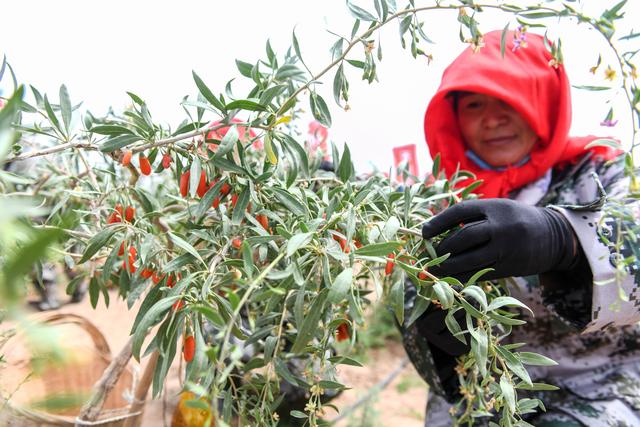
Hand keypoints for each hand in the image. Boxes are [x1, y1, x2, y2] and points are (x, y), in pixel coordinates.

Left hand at [421, 199, 576, 280]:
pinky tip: (452, 279)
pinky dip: (463, 277)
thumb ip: (473, 217)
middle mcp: (501, 226)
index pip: (460, 212)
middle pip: (463, 237)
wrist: (554, 236)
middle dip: (443, 248)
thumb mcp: (498, 209)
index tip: (424, 233)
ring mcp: (506, 248)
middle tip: (430, 255)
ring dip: (449, 267)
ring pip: (470, 259)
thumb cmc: (515, 220)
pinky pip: (481, 274)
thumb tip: (437, 231)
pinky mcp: (510, 266)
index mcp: (494, 207)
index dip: (438, 222)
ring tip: (434, 270)